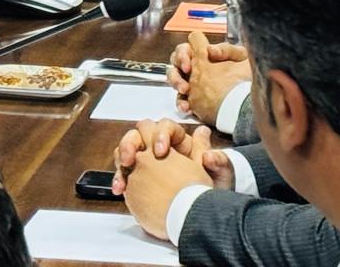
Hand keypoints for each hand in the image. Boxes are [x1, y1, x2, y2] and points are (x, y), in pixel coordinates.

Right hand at [113, 120, 230, 239]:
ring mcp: (147, 163)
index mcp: (179, 142)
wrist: (203, 214)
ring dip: (121, 159)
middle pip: (140, 133)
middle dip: (132, 142)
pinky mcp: (138, 178)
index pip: (165, 127)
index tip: (160, 152)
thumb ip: (217, 160)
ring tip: (122, 175)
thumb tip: (208, 145)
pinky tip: (119, 189)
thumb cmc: (213, 190)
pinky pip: (124, 172)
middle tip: (131, 159)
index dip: (160, 135)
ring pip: (128, 150)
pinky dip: (119, 178)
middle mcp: (160, 148)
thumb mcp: (220, 175)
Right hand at [171, 32, 250, 127]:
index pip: (186, 47)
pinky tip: (186, 107)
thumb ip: (226, 49)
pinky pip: (180, 100)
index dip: (185, 51)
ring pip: (173, 79)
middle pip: (175, 61)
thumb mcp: (240, 57)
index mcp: (203, 55)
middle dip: (178, 64)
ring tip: (185, 89)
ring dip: (176, 82)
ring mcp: (191, 84)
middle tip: (187, 71)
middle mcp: (194, 68)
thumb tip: (210, 50)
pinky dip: (181, 102)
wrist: (248, 101)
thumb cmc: (245, 76)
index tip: (191, 61)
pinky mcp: (192, 100)